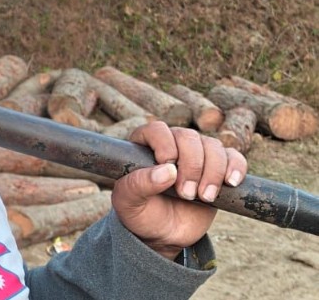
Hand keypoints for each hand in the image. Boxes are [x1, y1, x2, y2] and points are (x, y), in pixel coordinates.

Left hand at [110, 121, 247, 259]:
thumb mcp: (128, 203)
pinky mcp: (218, 168)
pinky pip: (234, 157)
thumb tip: (168, 171)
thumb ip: (139, 185)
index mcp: (144, 146)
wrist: (164, 234)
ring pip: (213, 146)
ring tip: (204, 197)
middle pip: (189, 137)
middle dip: (192, 166)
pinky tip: (231, 183)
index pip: (157, 130)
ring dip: (213, 172)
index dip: (165, 144)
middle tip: (186, 194)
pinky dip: (236, 167)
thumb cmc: (140, 214)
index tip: (169, 166)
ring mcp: (197, 155)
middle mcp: (172, 144)